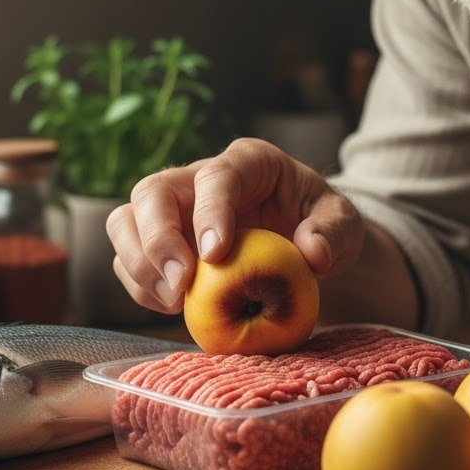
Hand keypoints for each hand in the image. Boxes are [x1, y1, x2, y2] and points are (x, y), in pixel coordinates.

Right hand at [105, 137, 364, 314]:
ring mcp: (174, 210)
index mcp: (249, 162)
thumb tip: (312, 253)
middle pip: (153, 191)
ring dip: (138, 264)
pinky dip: (139, 285)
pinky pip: (128, 258)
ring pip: (126, 220)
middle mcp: (200, 178)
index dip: (210, 211)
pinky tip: (169, 307)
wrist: (305, 244)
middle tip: (180, 285)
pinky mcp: (160, 242)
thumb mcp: (344, 224)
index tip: (215, 255)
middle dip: (157, 238)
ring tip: (172, 301)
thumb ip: (333, 233)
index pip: (217, 175)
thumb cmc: (321, 225)